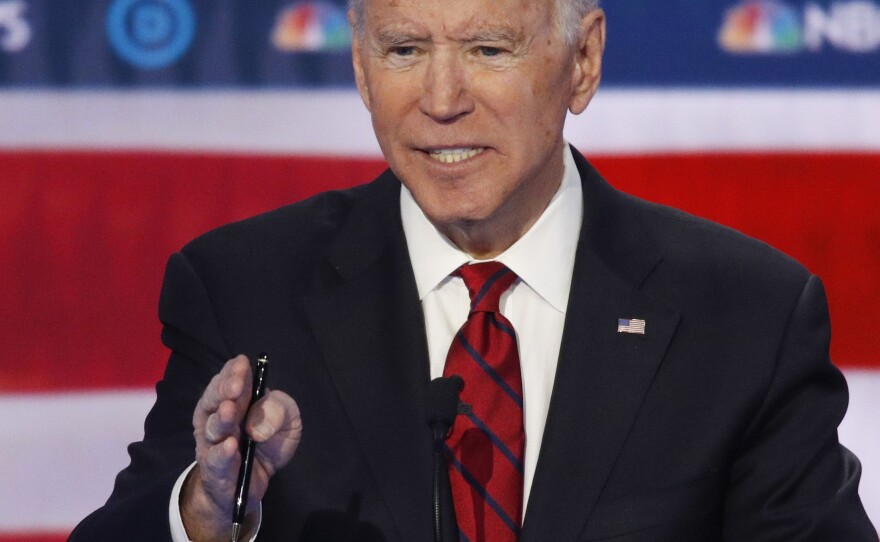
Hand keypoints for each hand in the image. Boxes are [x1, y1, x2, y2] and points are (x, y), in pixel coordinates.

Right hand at [181, 355, 302, 540]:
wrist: (254, 483)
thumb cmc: (269, 444)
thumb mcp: (288, 422)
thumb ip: (280, 410)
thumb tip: (259, 422)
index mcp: (235, 398)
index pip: (229, 378)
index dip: (234, 371)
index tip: (243, 365)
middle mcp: (217, 415)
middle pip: (215, 398)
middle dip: (225, 390)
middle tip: (237, 386)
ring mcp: (212, 442)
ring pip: (213, 427)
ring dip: (221, 419)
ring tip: (230, 411)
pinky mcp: (214, 468)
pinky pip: (215, 459)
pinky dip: (222, 452)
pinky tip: (231, 445)